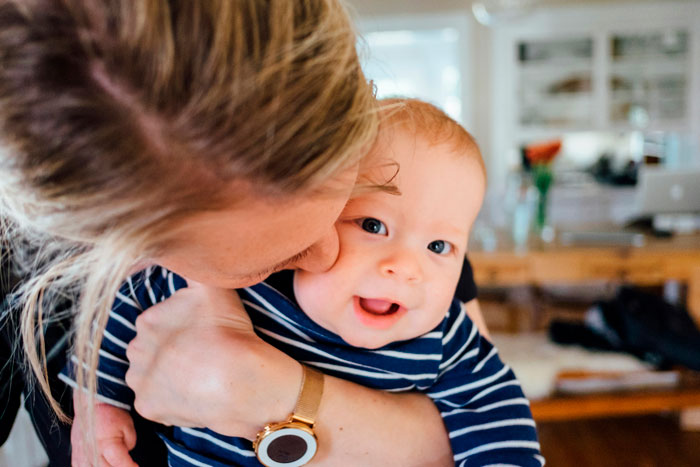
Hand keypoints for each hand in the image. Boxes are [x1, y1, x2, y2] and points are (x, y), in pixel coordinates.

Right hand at [72, 397, 136, 466]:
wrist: (93, 404)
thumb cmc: (110, 413)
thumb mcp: (128, 426)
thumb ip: (130, 444)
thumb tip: (127, 457)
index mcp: (107, 444)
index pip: (121, 464)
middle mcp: (93, 452)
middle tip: (126, 464)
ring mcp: (82, 455)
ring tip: (112, 464)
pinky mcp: (75, 455)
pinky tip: (99, 465)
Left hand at [124, 281, 300, 438]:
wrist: (238, 380)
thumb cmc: (228, 332)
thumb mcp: (212, 287)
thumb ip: (194, 268)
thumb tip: (181, 248)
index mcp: (147, 320)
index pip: (158, 322)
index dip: (180, 328)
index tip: (200, 334)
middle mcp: (135, 349)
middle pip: (151, 349)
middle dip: (169, 351)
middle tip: (200, 353)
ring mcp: (140, 380)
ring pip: (150, 376)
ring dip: (167, 375)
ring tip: (197, 375)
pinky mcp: (147, 407)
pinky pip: (155, 402)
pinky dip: (170, 400)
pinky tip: (192, 393)